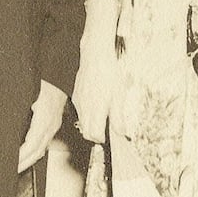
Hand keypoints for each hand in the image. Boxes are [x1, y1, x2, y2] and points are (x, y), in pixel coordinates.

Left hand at [18, 80, 67, 172]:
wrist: (58, 77)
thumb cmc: (42, 83)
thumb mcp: (28, 92)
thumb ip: (18, 106)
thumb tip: (4, 119)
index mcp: (44, 119)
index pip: (32, 144)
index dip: (22, 156)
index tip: (12, 163)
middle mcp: (50, 125)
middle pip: (37, 151)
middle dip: (24, 163)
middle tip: (11, 171)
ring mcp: (53, 125)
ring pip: (41, 148)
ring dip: (29, 160)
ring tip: (17, 168)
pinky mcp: (53, 124)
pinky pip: (44, 143)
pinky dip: (35, 152)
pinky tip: (27, 156)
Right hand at [70, 23, 119, 144]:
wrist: (95, 57)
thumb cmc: (109, 74)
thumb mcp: (119, 96)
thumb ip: (118, 117)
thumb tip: (121, 133)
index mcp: (96, 110)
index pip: (94, 134)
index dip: (102, 139)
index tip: (109, 137)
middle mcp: (85, 108)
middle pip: (86, 131)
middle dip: (95, 135)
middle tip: (106, 131)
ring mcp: (79, 102)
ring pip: (82, 122)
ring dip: (91, 125)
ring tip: (102, 118)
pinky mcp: (76, 96)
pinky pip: (80, 111)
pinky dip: (86, 114)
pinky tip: (96, 106)